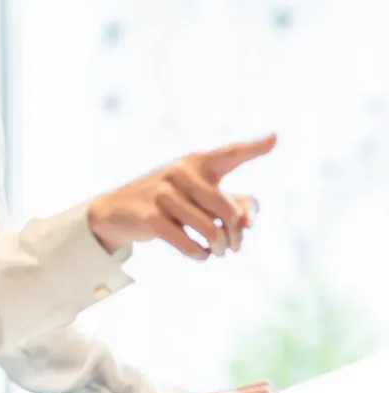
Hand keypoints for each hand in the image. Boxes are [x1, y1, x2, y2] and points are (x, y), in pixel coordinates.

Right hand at [87, 134, 275, 257]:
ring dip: (219, 247)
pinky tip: (202, 254)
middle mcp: (180, 173)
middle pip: (227, 210)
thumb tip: (248, 222)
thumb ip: (232, 203)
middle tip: (234, 246)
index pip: (228, 154)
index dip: (253, 148)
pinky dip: (201, 254)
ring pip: (210, 230)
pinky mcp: (151, 218)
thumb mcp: (197, 195)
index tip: (275, 138)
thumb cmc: (167, 201)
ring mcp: (163, 194)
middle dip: (236, 234)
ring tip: (218, 251)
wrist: (116, 210)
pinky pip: (189, 243)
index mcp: (195, 162)